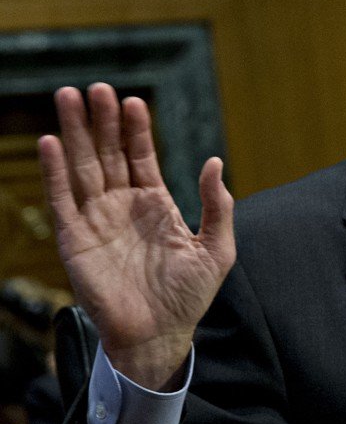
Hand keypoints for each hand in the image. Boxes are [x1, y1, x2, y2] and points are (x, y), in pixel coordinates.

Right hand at [38, 83, 234, 390]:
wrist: (160, 336)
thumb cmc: (189, 297)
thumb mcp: (217, 248)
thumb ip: (217, 205)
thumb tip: (214, 161)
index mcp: (156, 205)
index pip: (142, 156)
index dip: (136, 129)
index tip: (133, 101)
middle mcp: (123, 206)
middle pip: (108, 153)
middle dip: (101, 121)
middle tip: (96, 88)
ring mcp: (97, 220)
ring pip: (82, 167)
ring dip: (75, 133)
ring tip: (70, 97)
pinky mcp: (75, 240)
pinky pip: (62, 199)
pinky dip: (54, 171)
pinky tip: (50, 142)